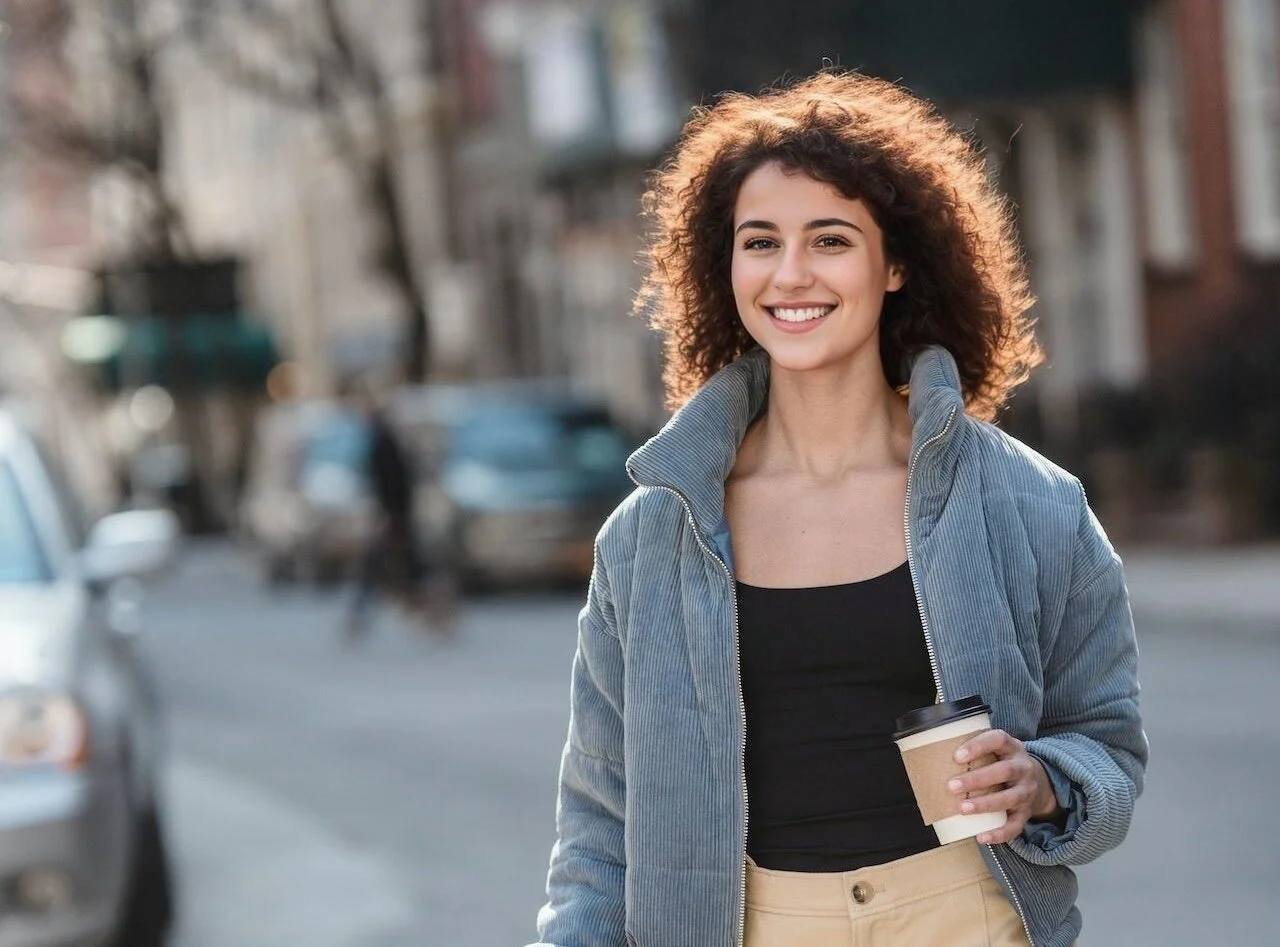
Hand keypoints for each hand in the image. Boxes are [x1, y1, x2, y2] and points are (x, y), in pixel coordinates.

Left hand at [947, 729, 1060, 844]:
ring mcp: (1027, 791)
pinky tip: (981, 836)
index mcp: (1012, 748)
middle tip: (951, 785)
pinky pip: (1015, 826)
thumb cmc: (1004, 763)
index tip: (956, 756)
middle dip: (977, 779)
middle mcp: (1023, 768)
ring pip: (1009, 798)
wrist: (1041, 783)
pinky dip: (999, 833)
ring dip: (984, 804)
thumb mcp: (997, 750)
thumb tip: (931, 754)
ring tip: (962, 809)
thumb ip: (974, 750)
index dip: (979, 746)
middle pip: (1004, 771)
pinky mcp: (1027, 813)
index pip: (999, 739)